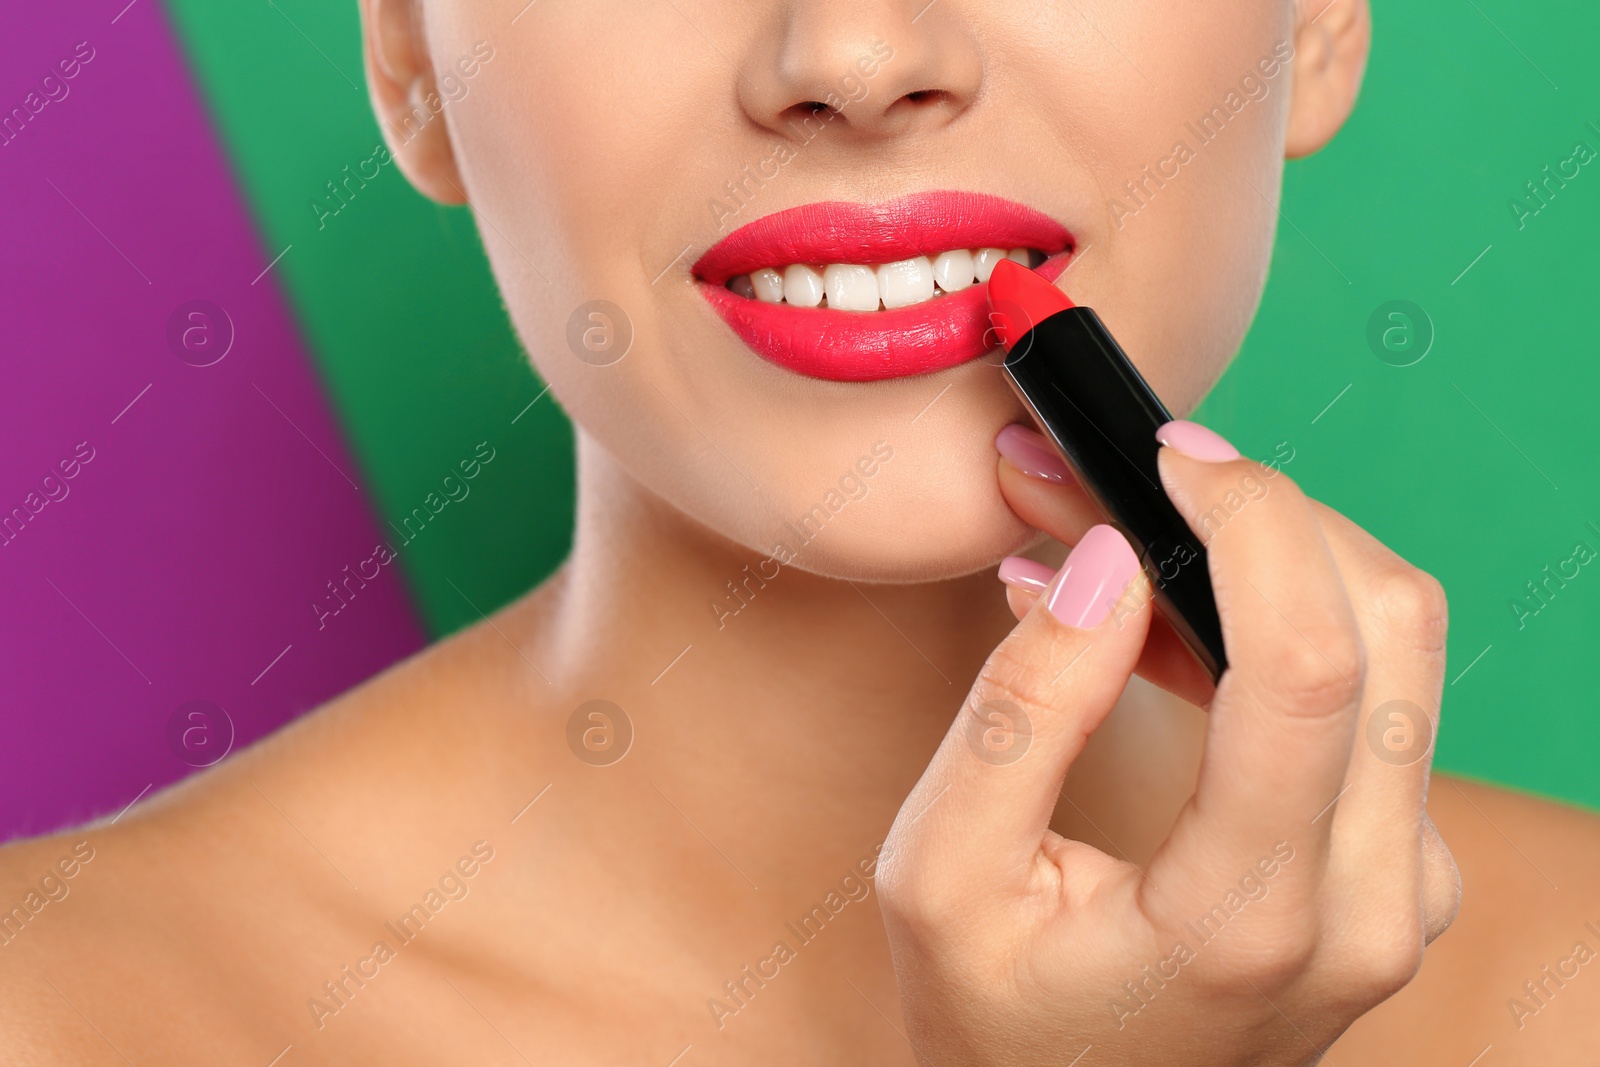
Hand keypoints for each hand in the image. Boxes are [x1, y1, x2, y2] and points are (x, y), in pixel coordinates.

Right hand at [876, 420, 1460, 1064]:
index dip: (1249, 523)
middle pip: (1392, 628)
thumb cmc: (996, 1021)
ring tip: (1126, 544)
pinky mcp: (1399, 867)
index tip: (1164, 456)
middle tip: (1135, 480)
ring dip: (1272, 559)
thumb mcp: (940, 875)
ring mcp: (1403, 889)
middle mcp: (1369, 905)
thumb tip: (1103, 559)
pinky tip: (1168, 624)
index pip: (1312, 666)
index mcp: (1250, 917)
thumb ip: (1018, 714)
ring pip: (1402, 647)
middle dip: (1267, 514)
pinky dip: (1283, 621)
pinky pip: (1377, 698)